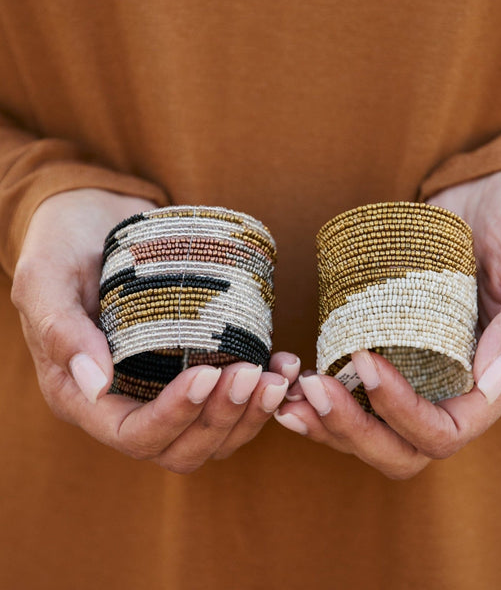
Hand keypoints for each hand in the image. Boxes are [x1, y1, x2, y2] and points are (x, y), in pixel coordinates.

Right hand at [11, 189, 299, 472]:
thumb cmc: (64, 247)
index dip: (175, 415)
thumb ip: (60, 331)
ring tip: (277, 375)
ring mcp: (163, 393)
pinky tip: (283, 366)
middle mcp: (127, 405)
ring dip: (251, 414)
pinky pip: (231, 405)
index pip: (134, 434)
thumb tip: (97, 384)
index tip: (207, 373)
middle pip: (182, 447)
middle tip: (251, 374)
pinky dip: (261, 396)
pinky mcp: (193, 371)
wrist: (96, 224)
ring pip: (214, 436)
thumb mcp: (46, 279)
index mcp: (85, 398)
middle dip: (221, 417)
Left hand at [275, 170, 500, 477]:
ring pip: (370, 430)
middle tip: (314, 387)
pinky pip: (354, 392)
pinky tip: (292, 378)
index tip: (366, 360)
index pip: (445, 431)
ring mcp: (418, 372)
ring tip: (290, 393)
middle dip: (353, 428)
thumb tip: (490, 375)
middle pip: (400, 448)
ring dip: (326, 423)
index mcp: (494, 383)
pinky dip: (321, 396)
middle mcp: (452, 388)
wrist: (496, 196)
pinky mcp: (390, 348)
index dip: (402, 412)